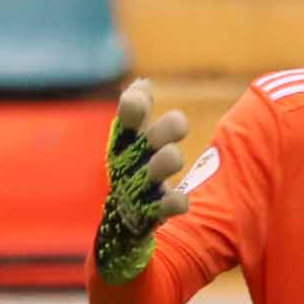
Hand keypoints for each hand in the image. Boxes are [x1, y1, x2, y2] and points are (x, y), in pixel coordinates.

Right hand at [93, 80, 191, 285]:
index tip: (142, 95)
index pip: (127, 117)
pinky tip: (181, 200)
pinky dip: (174, 202)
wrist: (121, 221)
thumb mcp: (132, 138)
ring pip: (154, 172)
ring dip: (166, 162)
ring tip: (174, 157)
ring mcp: (138, 189)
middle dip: (163, 130)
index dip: (133, 105)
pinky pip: (164, 208)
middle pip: (145, 142)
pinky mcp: (149, 214)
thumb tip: (143, 82)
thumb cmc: (132, 168)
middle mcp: (129, 163)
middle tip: (182, 124)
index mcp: (125, 142)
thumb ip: (138, 108)